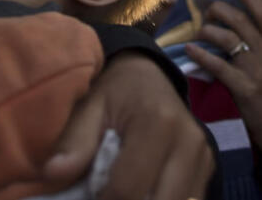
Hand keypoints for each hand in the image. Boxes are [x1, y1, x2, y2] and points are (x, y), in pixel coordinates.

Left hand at [45, 52, 213, 199]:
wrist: (146, 74)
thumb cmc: (114, 89)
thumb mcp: (90, 105)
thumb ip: (74, 141)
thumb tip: (53, 173)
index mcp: (158, 122)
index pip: (129, 189)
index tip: (87, 198)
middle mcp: (189, 141)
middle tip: (104, 196)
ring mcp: (204, 155)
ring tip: (123, 193)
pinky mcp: (208, 166)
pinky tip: (143, 194)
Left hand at [186, 0, 261, 153]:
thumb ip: (261, 42)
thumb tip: (235, 21)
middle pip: (241, 21)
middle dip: (220, 11)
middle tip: (209, 11)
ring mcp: (257, 70)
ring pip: (227, 39)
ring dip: (208, 31)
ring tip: (200, 32)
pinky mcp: (244, 88)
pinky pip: (217, 65)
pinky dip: (201, 55)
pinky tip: (190, 50)